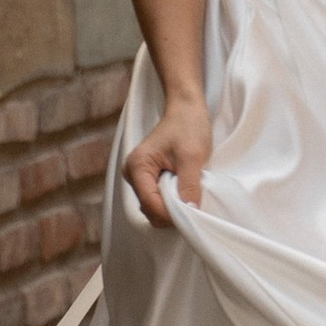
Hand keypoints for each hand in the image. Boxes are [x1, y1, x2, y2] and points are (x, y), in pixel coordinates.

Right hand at [123, 96, 211, 228]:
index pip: (150, 203)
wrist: (186, 109)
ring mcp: (139, 177)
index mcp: (137, 166)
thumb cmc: (188, 126)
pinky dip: (171, 201)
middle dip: (170, 213)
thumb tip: (190, 212)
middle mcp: (132, 174)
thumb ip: (189, 186)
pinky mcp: (148, 178)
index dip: (170, 215)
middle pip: (149, 209)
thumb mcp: (192, 157)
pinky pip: (157, 199)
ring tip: (190, 197)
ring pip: (153, 207)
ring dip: (172, 208)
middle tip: (193, 206)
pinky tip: (184, 193)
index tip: (191, 216)